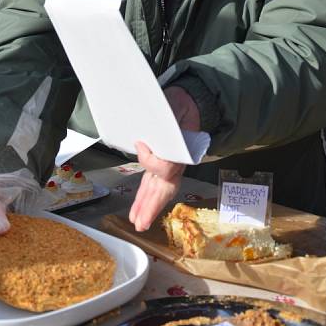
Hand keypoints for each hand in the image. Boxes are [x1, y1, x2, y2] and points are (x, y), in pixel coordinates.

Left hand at [128, 86, 200, 231]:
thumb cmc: (180, 105)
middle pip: (165, 189)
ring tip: (137, 223)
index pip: (166, 166)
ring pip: (159, 191)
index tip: (140, 144)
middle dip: (152, 207)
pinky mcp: (163, 166)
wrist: (190, 103)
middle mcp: (178, 162)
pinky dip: (145, 198)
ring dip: (147, 207)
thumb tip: (143, 140)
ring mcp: (171, 166)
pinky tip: (136, 211)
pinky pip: (153, 184)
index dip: (151, 160)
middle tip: (141, 223)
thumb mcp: (174, 107)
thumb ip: (165, 121)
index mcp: (182, 150)